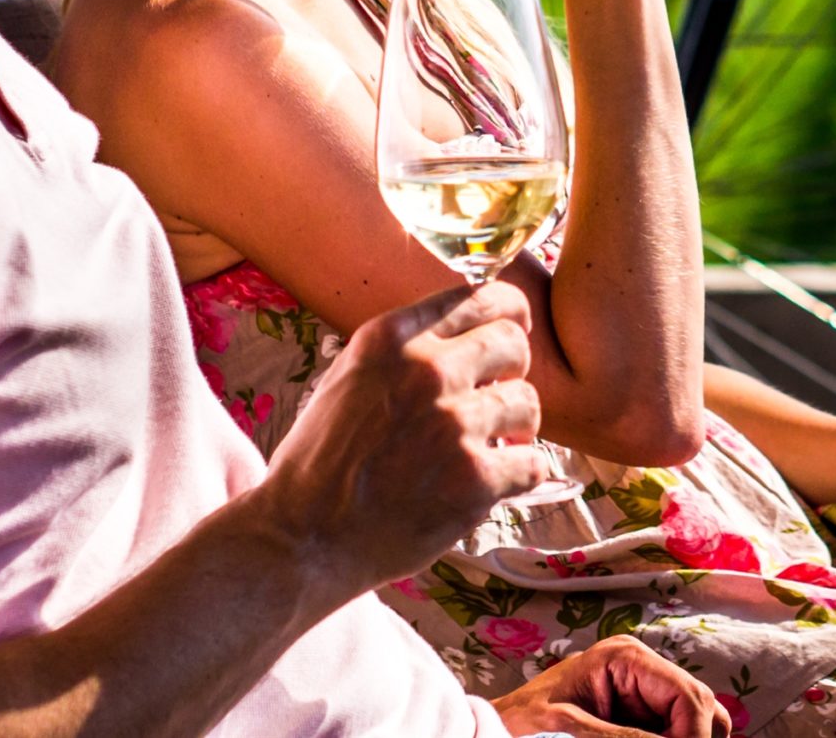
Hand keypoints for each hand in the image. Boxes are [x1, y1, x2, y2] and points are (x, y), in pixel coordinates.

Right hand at [255, 282, 544, 592]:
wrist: (303, 537)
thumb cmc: (320, 462)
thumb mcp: (349, 377)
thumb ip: (405, 349)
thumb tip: (467, 333)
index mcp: (392, 338)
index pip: (482, 297)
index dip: (508, 313)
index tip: (514, 328)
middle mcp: (427, 371)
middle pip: (513, 343)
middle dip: (511, 371)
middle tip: (495, 400)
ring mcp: (454, 425)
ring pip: (528, 404)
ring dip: (514, 428)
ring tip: (487, 448)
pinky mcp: (475, 479)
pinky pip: (532, 463)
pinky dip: (517, 476)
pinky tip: (489, 484)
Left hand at [494, 635, 732, 736]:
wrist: (497, 729)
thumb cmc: (523, 724)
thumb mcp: (572, 731)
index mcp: (627, 658)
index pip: (689, 697)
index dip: (695, 736)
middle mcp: (643, 669)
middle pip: (701, 707)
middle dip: (693, 737)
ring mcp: (643, 691)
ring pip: (697, 720)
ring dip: (687, 737)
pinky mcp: (640, 715)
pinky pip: (674, 730)